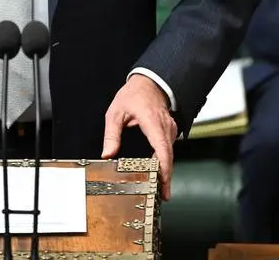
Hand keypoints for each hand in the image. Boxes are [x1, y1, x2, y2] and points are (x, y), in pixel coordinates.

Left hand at [101, 75, 176, 199]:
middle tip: (163, 195)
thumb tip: (107, 153)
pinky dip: (166, 161)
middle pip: (169, 157)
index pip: (162, 150)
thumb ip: (112, 134)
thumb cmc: (133, 94)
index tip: (163, 183)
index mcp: (153, 123)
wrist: (148, 82)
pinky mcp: (170, 130)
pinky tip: (160, 170)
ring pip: (170, 154)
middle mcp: (165, 127)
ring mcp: (170, 129)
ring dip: (166, 170)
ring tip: (161, 188)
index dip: (164, 169)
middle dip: (166, 177)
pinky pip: (169, 148)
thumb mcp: (115, 112)